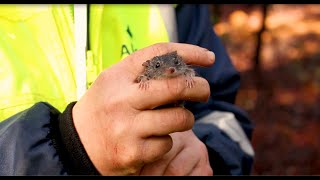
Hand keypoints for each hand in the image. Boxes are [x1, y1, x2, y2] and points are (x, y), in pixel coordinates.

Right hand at [72, 43, 214, 174]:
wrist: (77, 143)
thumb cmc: (103, 108)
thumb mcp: (115, 82)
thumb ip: (143, 73)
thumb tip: (184, 68)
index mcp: (117, 76)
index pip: (159, 55)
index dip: (189, 52)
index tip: (207, 58)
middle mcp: (121, 99)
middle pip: (175, 86)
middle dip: (198, 87)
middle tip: (204, 91)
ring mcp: (127, 127)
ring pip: (178, 118)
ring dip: (187, 118)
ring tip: (180, 119)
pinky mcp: (133, 152)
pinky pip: (167, 143)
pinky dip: (167, 140)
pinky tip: (155, 138)